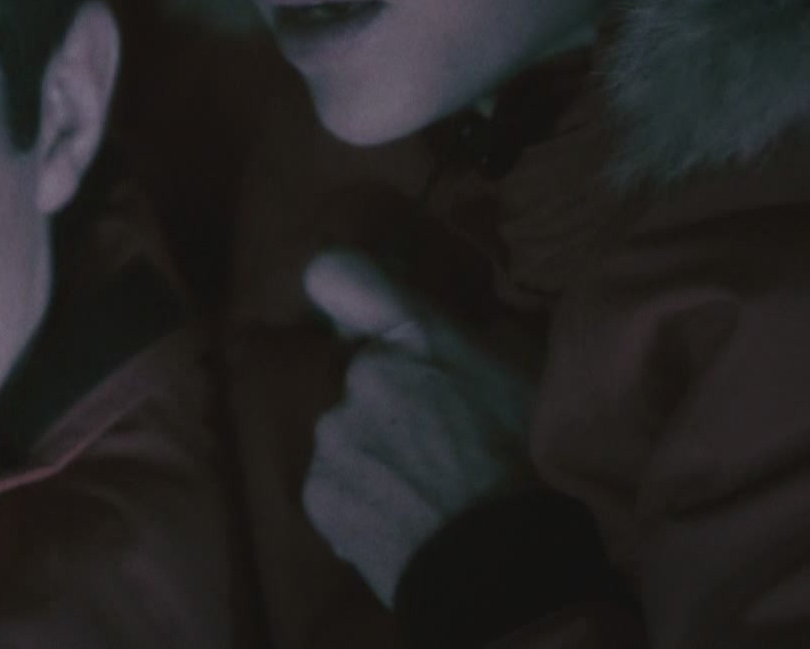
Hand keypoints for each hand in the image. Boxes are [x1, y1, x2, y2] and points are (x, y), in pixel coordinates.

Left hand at [300, 249, 533, 606]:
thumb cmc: (527, 465)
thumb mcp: (526, 376)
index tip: (358, 303)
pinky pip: (337, 485)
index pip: (344, 275)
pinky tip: (405, 520)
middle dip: (392, 402)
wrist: (498, 570)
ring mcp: (332, 436)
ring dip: (377, 454)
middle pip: (364, 380)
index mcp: (411, 337)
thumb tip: (454, 318)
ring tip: (429, 494)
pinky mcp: (317, 492)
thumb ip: (477, 332)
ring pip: (350, 435)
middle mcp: (359, 375)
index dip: (348, 285)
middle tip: (442, 446)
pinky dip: (363, 499)